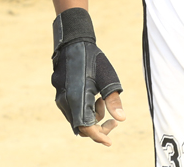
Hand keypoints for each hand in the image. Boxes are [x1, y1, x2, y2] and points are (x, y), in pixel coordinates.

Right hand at [51, 9, 124, 144]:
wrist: (74, 42)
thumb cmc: (93, 59)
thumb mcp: (107, 78)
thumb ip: (113, 100)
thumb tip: (122, 119)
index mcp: (77, 98)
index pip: (86, 127)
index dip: (98, 136)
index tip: (110, 141)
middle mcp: (65, 102)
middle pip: (82, 127)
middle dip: (99, 127)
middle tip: (114, 122)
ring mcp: (61, 99)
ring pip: (78, 119)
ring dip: (93, 117)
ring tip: (102, 101)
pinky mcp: (61, 95)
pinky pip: (74, 111)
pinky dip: (86, 110)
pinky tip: (94, 97)